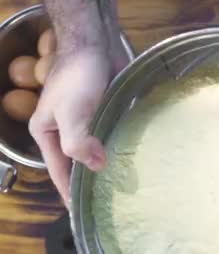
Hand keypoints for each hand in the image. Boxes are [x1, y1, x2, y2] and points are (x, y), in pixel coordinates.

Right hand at [29, 44, 127, 203]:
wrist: (94, 42)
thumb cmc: (78, 76)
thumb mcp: (71, 113)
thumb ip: (78, 142)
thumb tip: (97, 167)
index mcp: (47, 133)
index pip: (58, 170)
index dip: (68, 191)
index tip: (81, 211)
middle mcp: (64, 129)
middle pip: (77, 162)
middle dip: (89, 179)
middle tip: (110, 200)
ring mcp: (86, 119)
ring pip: (96, 148)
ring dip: (107, 163)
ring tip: (125, 183)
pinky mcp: (105, 109)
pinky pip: (111, 133)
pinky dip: (119, 144)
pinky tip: (135, 156)